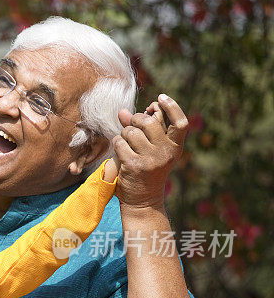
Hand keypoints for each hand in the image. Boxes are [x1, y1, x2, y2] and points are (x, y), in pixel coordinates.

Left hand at [112, 94, 187, 209]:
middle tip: (132, 124)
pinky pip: (119, 143)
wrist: (143, 200)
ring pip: (131, 131)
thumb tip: (123, 111)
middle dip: (136, 119)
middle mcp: (166, 153)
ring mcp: (151, 160)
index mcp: (175, 148)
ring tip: (126, 143)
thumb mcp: (150, 150)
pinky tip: (120, 152)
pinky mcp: (134, 165)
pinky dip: (116, 144)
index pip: (181, 123)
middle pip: (149, 122)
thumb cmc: (146, 170)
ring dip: (124, 134)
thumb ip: (140, 129)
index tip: (159, 97)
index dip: (172, 107)